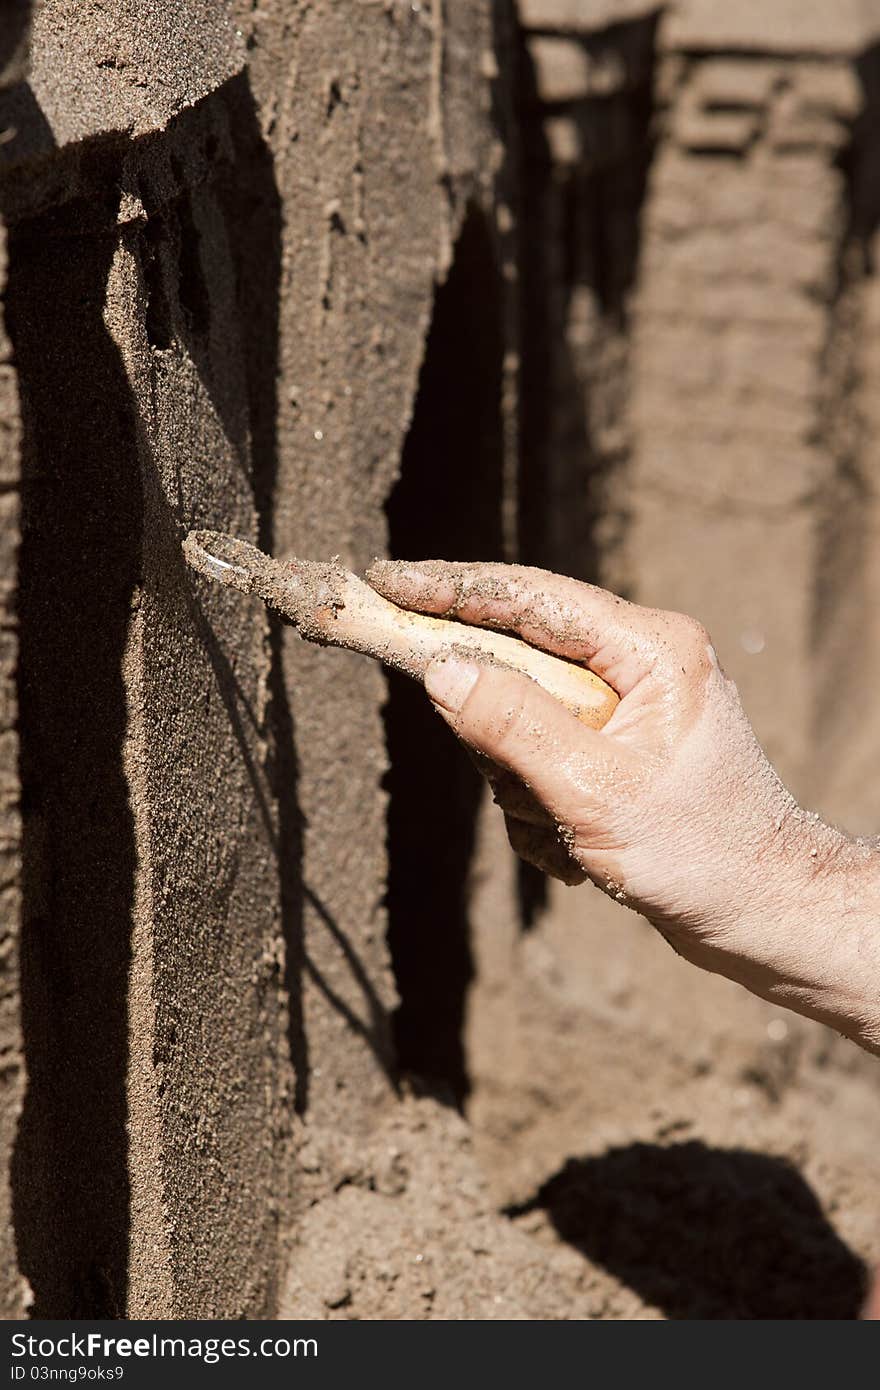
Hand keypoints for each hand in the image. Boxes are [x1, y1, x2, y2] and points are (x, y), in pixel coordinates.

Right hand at [367, 559, 879, 1051]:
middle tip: (532, 793)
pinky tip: (579, 851)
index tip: (382, 582)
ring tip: (570, 837)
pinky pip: (537, 761)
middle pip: (516, 664)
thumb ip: (514, 726)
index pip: (530, 599)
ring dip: (523, 788)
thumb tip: (441, 670)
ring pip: (518, 723)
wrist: (762, 916)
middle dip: (501, 739)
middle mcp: (638, 665)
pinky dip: (539, 811)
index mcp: (650, 649)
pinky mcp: (613, 750)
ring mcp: (625, 709)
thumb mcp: (595, 792)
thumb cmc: (701, 854)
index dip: (449, 589)